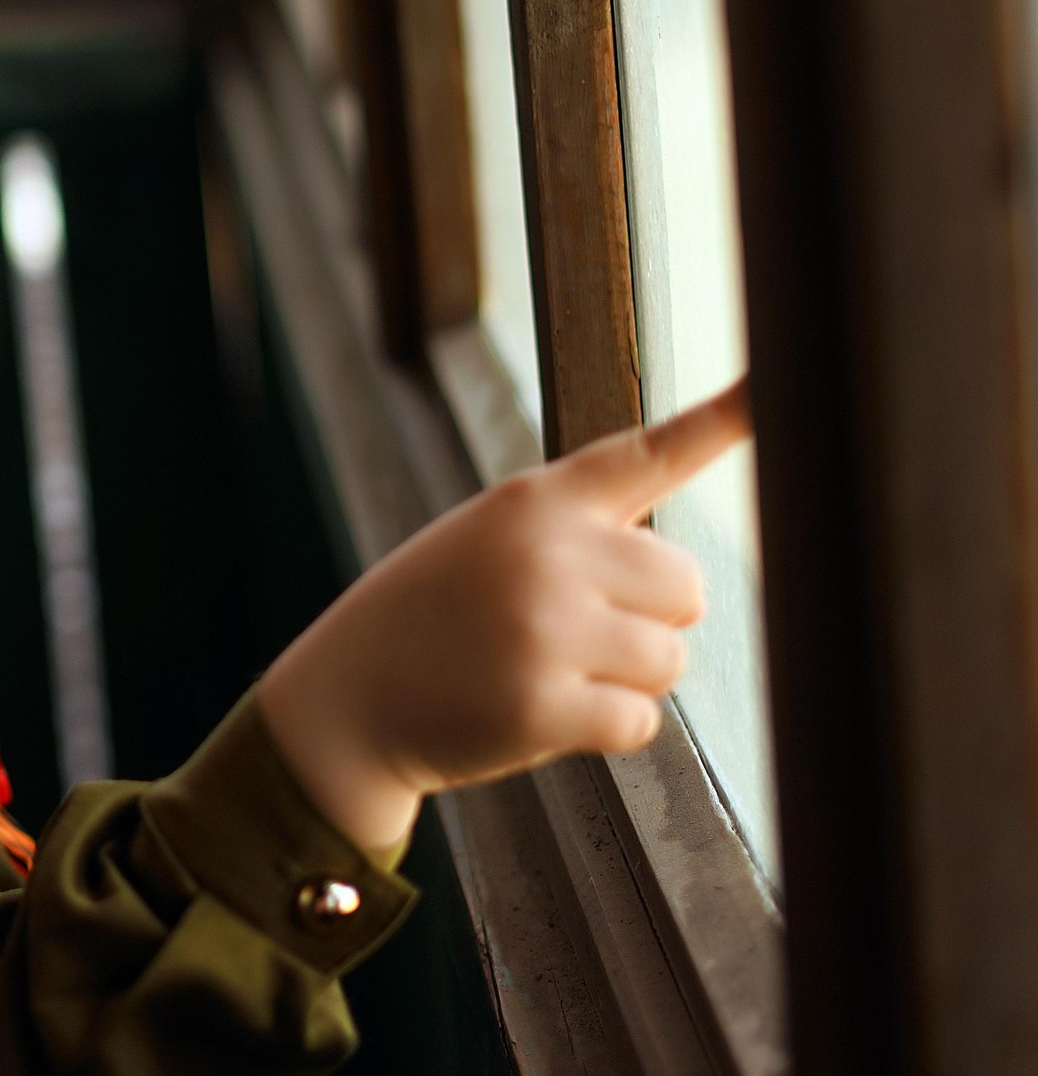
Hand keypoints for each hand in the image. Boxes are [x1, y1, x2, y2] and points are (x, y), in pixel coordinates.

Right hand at [255, 379, 749, 851]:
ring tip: (548, 670)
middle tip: (574, 631)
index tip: (768, 388)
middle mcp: (547, 554)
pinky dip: (603, 729)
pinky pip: (639, 722)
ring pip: (670, 660)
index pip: (646, 453)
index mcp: (535, 499)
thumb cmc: (435, 613)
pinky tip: (541, 713)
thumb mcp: (489, 539)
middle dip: (649, 619)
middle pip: (687, 587)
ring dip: (626, 678)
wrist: (349, 695)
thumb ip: (577, 536)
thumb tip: (683, 585)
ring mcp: (544, 629)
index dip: (720, 421)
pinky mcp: (543, 706)